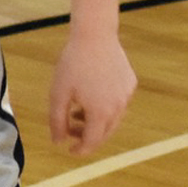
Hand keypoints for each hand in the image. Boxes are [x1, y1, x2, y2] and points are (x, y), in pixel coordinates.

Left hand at [47, 28, 134, 154]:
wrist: (94, 35)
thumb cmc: (73, 64)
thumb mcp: (58, 94)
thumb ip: (57, 122)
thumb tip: (58, 142)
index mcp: (100, 113)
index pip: (92, 142)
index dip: (80, 150)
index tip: (69, 150)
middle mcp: (118, 108)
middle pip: (105, 133)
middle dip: (87, 136)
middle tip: (70, 128)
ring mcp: (127, 96)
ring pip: (113, 119)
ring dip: (96, 121)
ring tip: (79, 110)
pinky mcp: (130, 84)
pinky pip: (119, 103)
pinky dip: (106, 107)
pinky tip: (92, 94)